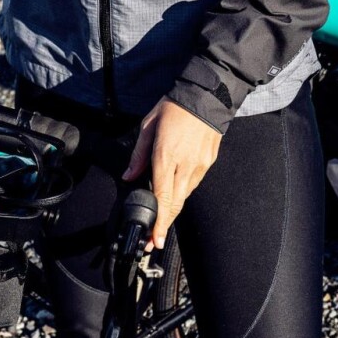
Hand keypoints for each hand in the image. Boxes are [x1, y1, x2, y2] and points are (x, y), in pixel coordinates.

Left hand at [122, 97, 221, 249]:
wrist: (206, 96)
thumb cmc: (174, 108)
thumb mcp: (147, 126)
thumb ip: (138, 155)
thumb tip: (128, 176)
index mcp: (166, 156)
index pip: (162, 197)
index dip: (158, 221)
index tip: (153, 239)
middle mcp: (185, 165)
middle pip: (175, 204)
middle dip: (163, 225)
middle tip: (153, 241)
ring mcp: (200, 165)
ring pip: (184, 196)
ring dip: (172, 210)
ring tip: (160, 221)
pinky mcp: (208, 162)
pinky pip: (193, 184)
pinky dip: (182, 192)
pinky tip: (173, 194)